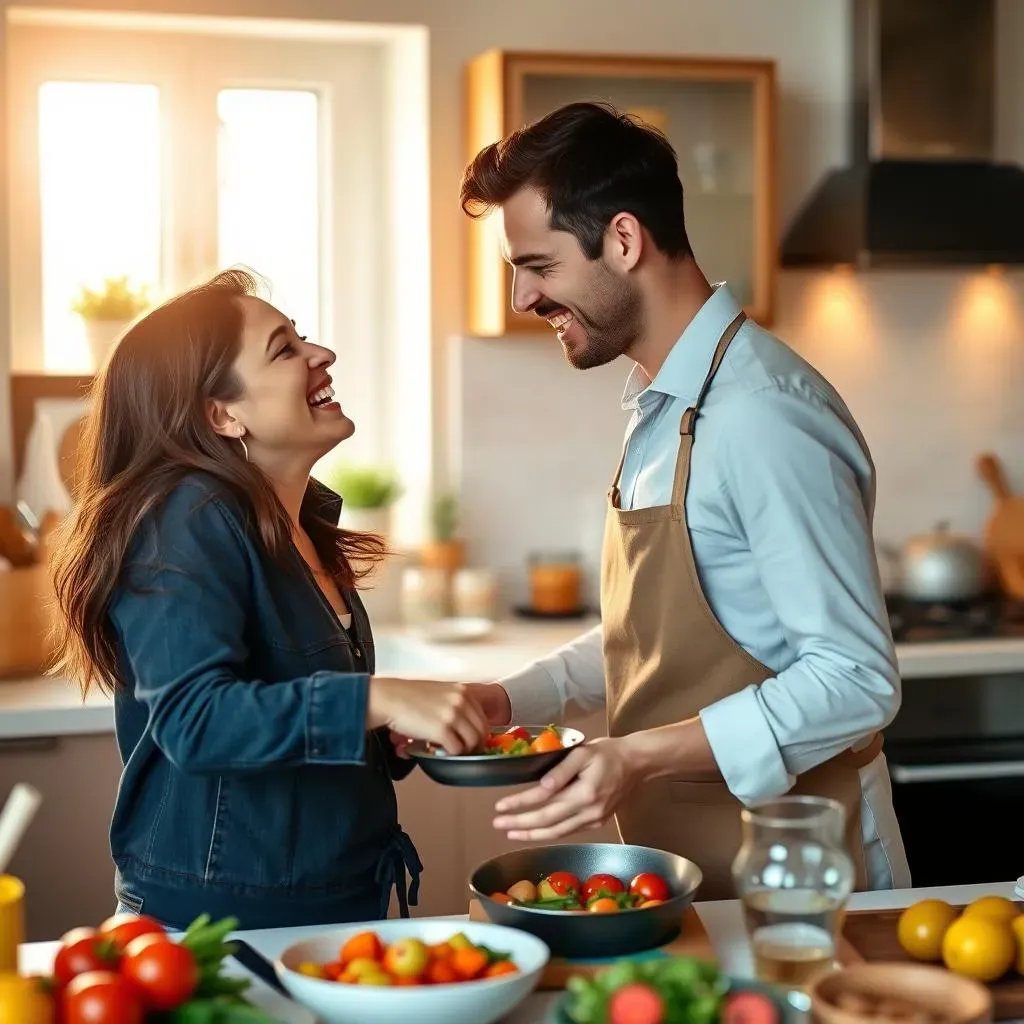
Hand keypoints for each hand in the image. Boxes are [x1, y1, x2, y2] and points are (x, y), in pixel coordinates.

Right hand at [390, 681, 510, 756]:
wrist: (389, 698)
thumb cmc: (408, 696)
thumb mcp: (439, 692)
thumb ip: (454, 704)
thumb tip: (464, 725)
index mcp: (462, 691)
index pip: (482, 717)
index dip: (479, 733)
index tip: (472, 740)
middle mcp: (461, 701)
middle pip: (481, 731)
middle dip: (475, 745)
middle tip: (464, 751)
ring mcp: (453, 715)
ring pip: (471, 742)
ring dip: (462, 750)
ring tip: (448, 750)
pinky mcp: (442, 730)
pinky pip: (456, 750)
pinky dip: (449, 754)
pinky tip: (438, 750)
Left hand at [492, 737, 638, 841]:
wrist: (636, 763)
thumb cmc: (608, 753)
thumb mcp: (583, 753)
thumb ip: (561, 770)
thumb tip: (541, 788)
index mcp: (584, 793)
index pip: (544, 802)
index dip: (520, 806)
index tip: (500, 807)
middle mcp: (589, 812)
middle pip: (548, 824)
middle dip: (520, 825)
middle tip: (498, 824)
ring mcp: (594, 820)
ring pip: (557, 833)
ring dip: (532, 834)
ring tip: (512, 833)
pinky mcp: (597, 822)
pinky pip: (569, 831)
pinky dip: (550, 832)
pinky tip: (537, 831)